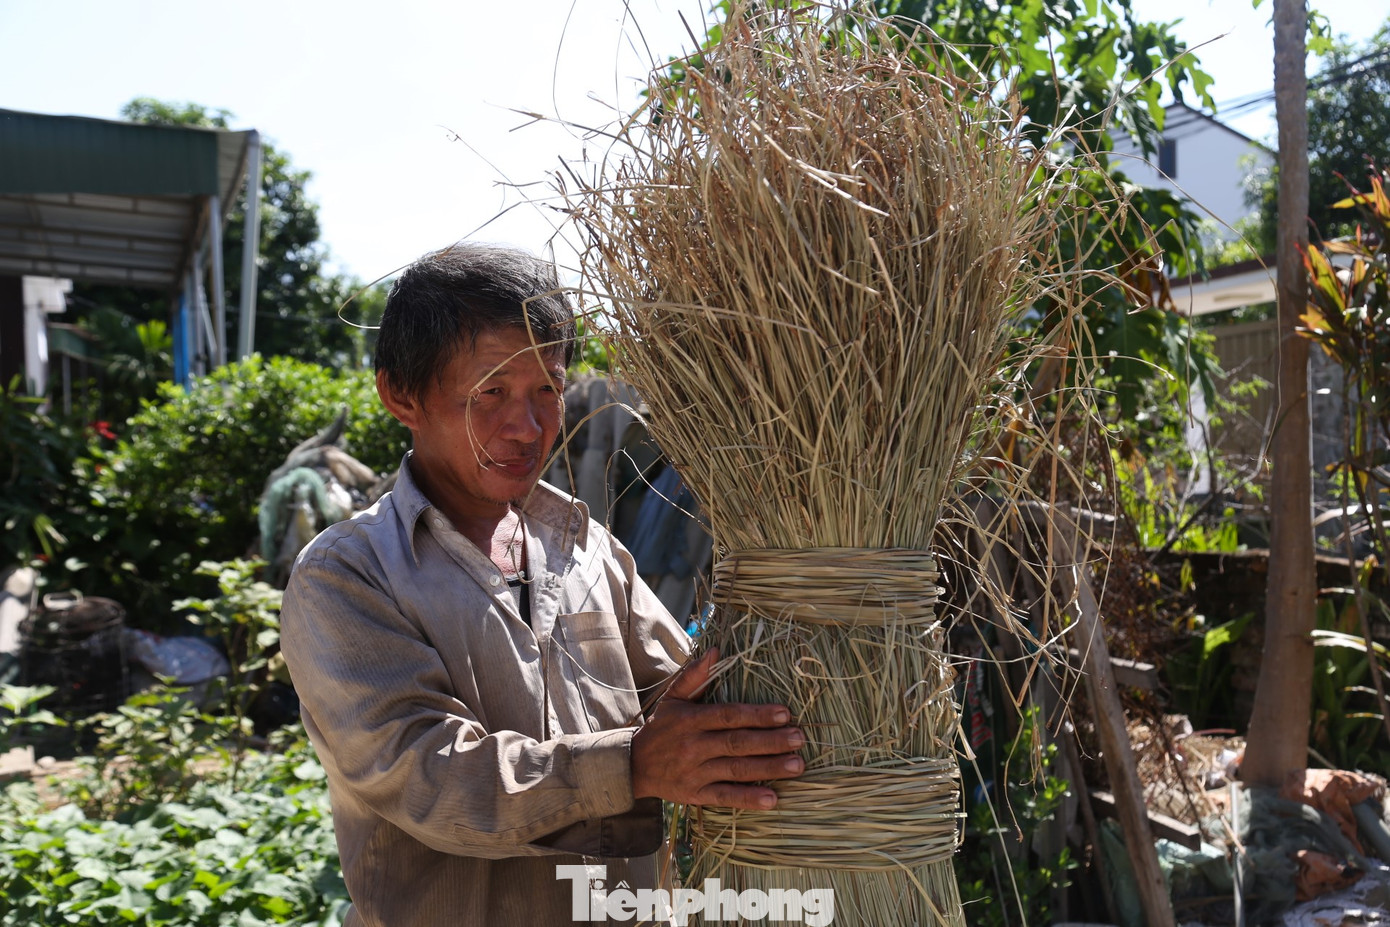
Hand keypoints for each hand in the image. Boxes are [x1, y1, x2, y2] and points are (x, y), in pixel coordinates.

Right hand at [631, 647, 803, 809]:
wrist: (633, 766)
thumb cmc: (660, 728)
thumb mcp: (672, 698)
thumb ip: (695, 675)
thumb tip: (717, 651)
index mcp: (691, 720)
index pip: (728, 716)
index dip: (756, 715)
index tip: (784, 714)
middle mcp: (694, 746)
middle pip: (737, 743)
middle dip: (770, 741)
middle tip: (799, 739)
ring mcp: (695, 772)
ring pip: (735, 770)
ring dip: (768, 769)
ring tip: (796, 766)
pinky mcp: (696, 794)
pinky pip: (725, 797)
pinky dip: (748, 799)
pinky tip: (772, 799)